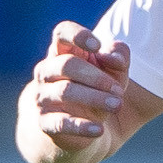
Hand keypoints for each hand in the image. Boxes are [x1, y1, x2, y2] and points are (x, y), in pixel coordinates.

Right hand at [24, 22, 132, 156]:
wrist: (83, 124)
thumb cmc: (98, 87)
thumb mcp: (116, 70)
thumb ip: (119, 56)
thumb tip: (114, 58)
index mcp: (64, 52)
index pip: (62, 33)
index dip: (77, 35)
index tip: (97, 46)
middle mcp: (47, 71)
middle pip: (66, 64)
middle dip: (96, 77)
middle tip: (118, 90)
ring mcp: (43, 96)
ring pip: (64, 91)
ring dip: (95, 98)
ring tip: (117, 105)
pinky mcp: (45, 122)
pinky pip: (60, 122)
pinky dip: (81, 126)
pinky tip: (99, 129)